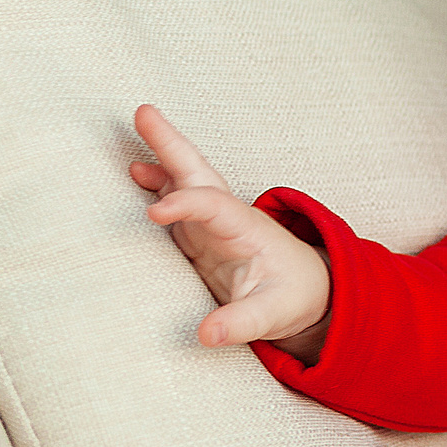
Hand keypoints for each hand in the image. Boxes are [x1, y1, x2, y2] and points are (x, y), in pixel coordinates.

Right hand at [129, 104, 331, 358]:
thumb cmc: (294, 298)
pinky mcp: (200, 236)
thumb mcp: (274, 316)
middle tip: (144, 111)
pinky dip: (156, 184)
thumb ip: (243, 323)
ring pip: (185, 181)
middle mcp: (229, 217)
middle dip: (172, 145)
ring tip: (138, 122)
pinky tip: (135, 172)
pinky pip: (175, 203)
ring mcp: (213, 223)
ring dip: (162, 154)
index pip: (215, 206)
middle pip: (199, 174)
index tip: (154, 213)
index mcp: (248, 230)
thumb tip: (205, 335)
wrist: (310, 293)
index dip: (185, 206)